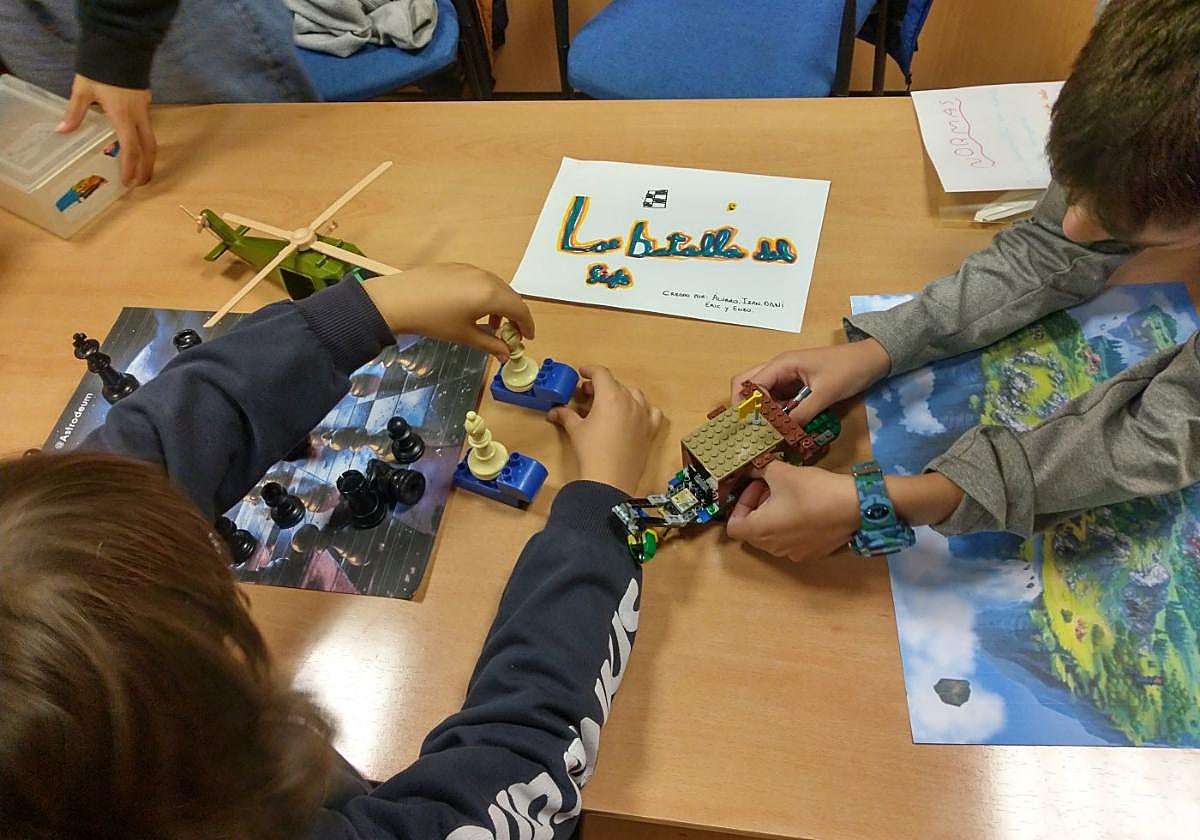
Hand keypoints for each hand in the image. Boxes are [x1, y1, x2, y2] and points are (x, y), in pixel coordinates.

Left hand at [58, 75, 154, 185]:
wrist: (120, 46)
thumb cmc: (101, 69)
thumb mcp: (83, 90)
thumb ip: (75, 112)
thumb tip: (63, 130)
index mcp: (123, 117)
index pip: (130, 148)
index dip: (130, 167)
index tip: (128, 182)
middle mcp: (138, 116)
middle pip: (149, 147)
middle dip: (147, 167)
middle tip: (142, 182)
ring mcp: (144, 108)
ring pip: (151, 137)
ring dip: (148, 155)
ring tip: (143, 166)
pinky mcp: (145, 100)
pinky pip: (147, 124)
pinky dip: (144, 138)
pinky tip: (136, 140)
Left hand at [363, 264, 534, 359]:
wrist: (398, 300)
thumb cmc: (433, 320)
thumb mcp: (464, 335)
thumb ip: (490, 344)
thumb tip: (506, 354)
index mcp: (491, 295)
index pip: (520, 309)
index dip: (527, 325)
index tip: (528, 338)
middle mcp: (486, 278)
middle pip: (511, 296)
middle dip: (515, 315)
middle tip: (513, 333)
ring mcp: (471, 269)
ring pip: (497, 287)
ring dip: (501, 305)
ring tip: (492, 324)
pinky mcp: (458, 267)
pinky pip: (482, 280)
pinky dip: (487, 295)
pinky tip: (474, 308)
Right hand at [547, 366, 663, 494]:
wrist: (610, 479)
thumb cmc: (592, 452)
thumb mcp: (576, 430)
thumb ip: (566, 416)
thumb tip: (555, 412)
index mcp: (611, 396)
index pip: (601, 373)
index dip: (590, 370)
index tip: (582, 373)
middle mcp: (630, 402)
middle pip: (616, 384)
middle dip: (601, 386)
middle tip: (587, 394)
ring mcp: (643, 416)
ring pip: (634, 394)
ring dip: (621, 394)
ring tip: (609, 403)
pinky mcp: (650, 431)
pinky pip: (652, 412)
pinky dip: (643, 408)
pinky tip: (634, 414)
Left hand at [726, 465, 966, 561]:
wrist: (857, 506)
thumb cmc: (814, 490)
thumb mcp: (782, 472)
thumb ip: (761, 469)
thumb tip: (754, 467)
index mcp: (761, 531)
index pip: (733, 526)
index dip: (740, 504)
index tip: (756, 487)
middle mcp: (775, 548)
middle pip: (753, 531)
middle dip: (757, 506)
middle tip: (771, 486)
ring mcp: (795, 553)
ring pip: (774, 535)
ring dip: (774, 515)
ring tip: (790, 494)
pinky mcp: (814, 552)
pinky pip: (793, 539)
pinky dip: (792, 524)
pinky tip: (807, 506)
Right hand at [729, 339, 890, 423]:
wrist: (871, 360)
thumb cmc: (848, 369)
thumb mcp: (826, 393)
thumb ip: (803, 412)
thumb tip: (783, 432)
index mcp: (782, 364)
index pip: (751, 384)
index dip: (747, 406)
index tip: (752, 428)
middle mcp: (778, 369)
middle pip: (747, 385)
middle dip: (744, 407)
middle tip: (749, 430)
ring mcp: (785, 377)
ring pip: (761, 394)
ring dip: (760, 412)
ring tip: (764, 433)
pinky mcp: (794, 386)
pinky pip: (776, 400)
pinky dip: (774, 413)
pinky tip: (780, 427)